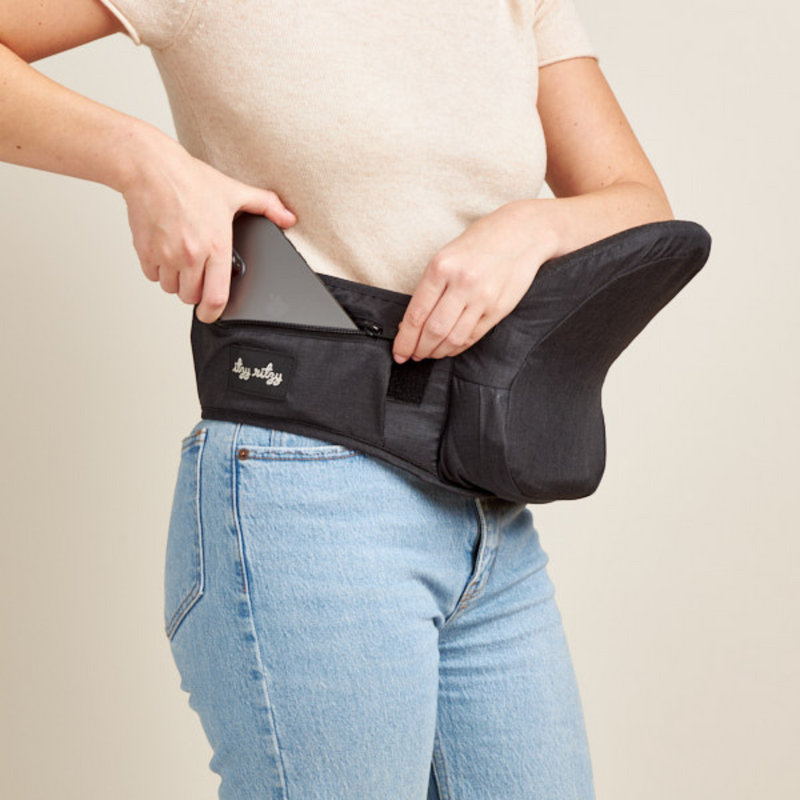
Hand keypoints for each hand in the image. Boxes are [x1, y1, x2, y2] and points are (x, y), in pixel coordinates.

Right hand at [120, 136, 297, 322]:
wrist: (151, 168)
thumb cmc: (190, 180)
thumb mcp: (234, 191)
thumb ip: (266, 206)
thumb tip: (289, 218)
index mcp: (216, 246)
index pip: (216, 297)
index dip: (214, 313)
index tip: (212, 314)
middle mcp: (190, 255)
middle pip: (191, 297)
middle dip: (196, 292)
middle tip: (199, 275)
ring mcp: (166, 255)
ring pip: (171, 289)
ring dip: (177, 282)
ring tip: (182, 262)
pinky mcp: (145, 251)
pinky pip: (152, 276)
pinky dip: (158, 270)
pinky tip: (165, 253)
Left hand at [392, 200, 558, 362]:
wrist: (522, 232)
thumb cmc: (480, 242)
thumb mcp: (447, 255)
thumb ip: (430, 287)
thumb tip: (410, 322)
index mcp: (442, 267)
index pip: (417, 314)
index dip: (405, 339)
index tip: (399, 352)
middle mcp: (462, 283)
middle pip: (434, 330)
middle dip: (419, 349)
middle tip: (412, 356)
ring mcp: (483, 297)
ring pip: (453, 338)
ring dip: (437, 352)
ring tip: (429, 353)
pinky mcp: (499, 308)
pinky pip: (473, 336)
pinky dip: (457, 347)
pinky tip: (449, 348)